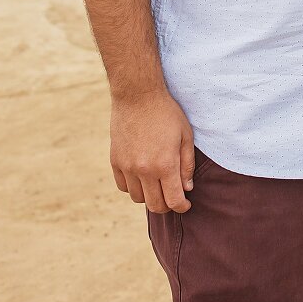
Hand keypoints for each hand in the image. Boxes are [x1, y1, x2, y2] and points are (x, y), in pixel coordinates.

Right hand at [110, 88, 195, 213]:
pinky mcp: (115, 161)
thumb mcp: (185, 135)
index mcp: (165, 164)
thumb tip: (186, 188)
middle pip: (155, 205)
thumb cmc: (166, 113)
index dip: (182, 206)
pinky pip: (123, 187)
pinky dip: (133, 187)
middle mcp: (144, 170)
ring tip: (157, 184)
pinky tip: (142, 177)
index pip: (173, 200)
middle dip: (167, 206)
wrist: (137, 95)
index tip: (185, 204)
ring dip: (149, 196)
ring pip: (138, 198)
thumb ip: (187, 165)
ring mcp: (127, 167)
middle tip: (173, 197)